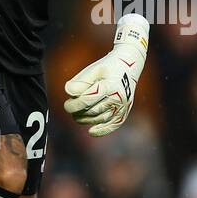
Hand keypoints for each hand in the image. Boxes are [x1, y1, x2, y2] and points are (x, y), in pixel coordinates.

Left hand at [63, 14, 149, 136]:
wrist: (129, 66)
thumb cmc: (108, 67)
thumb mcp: (93, 69)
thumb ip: (81, 81)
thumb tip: (68, 92)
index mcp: (110, 85)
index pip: (88, 100)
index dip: (74, 105)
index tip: (66, 105)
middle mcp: (118, 97)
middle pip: (93, 110)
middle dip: (78, 111)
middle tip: (70, 108)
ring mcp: (123, 106)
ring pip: (100, 118)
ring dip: (86, 119)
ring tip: (77, 116)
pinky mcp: (125, 111)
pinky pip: (113, 125)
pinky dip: (102, 130)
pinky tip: (91, 131)